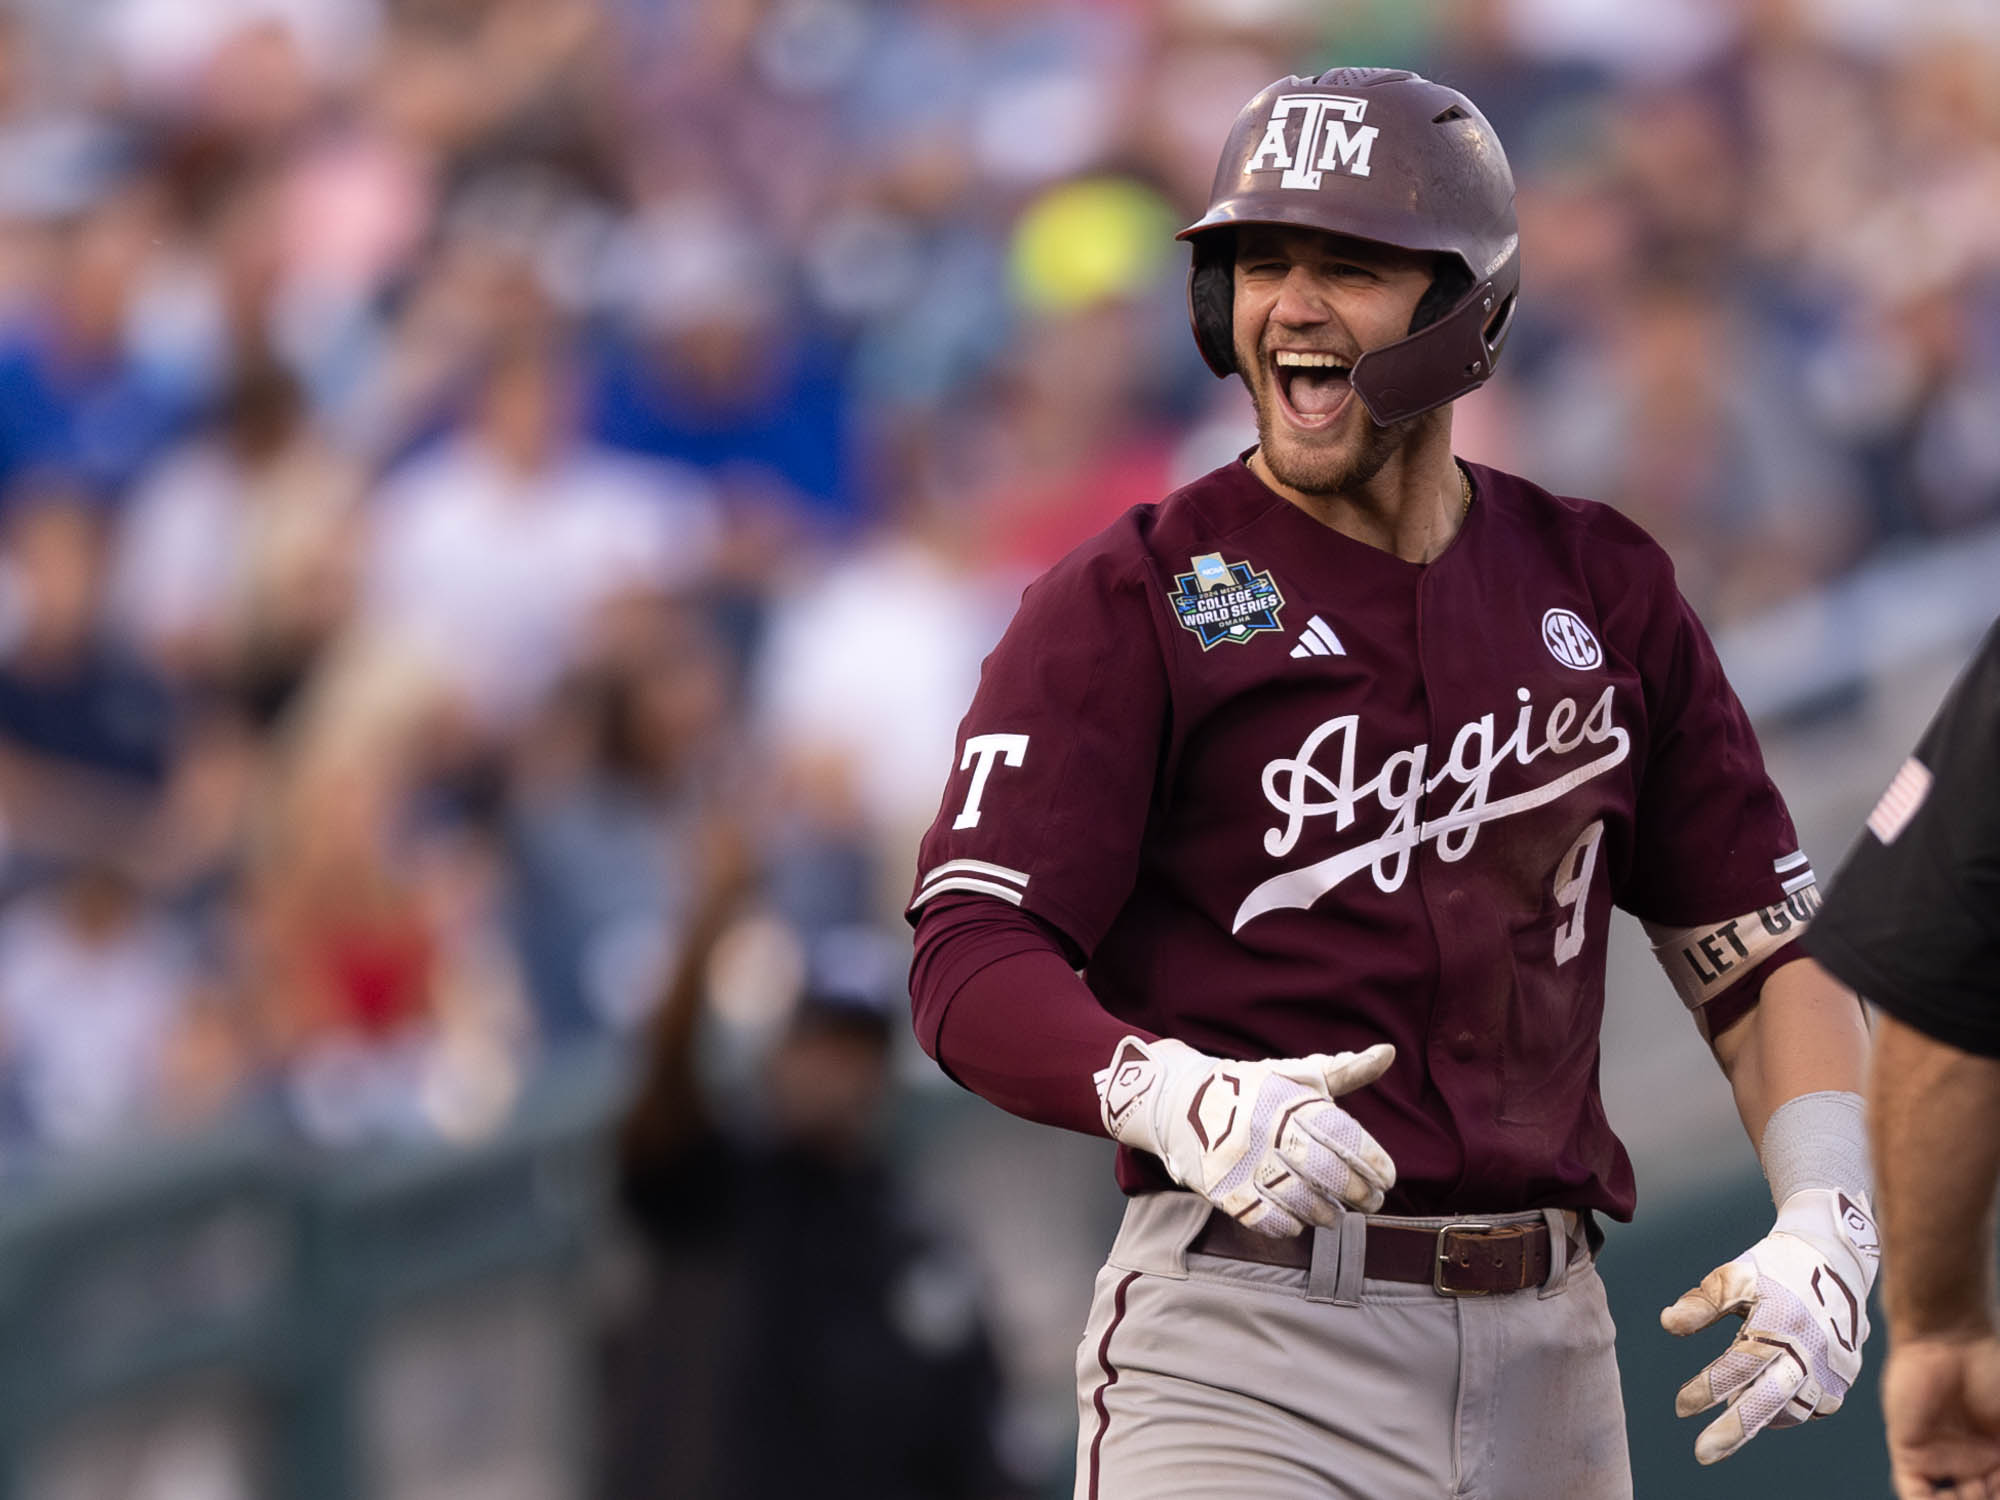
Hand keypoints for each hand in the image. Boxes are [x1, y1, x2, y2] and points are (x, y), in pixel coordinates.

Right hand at [1093, 1035, 1395, 1236]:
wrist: (1174, 1101)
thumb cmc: (1247, 1088)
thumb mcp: (1292, 1073)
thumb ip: (1341, 1070)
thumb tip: (1388, 1053)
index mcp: (1286, 1098)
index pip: (1340, 1132)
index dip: (1370, 1159)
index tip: (1388, 1177)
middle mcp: (1264, 1127)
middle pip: (1322, 1169)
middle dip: (1356, 1191)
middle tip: (1371, 1201)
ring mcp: (1239, 1158)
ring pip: (1295, 1198)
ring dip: (1323, 1212)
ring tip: (1334, 1214)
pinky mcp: (1218, 1185)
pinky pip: (1259, 1216)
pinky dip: (1285, 1224)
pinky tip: (1296, 1222)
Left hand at [1662, 1188, 1879, 1462]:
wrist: (1835, 1258)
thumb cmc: (1775, 1266)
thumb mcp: (1735, 1275)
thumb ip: (1702, 1303)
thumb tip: (1667, 1324)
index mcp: (1781, 1320)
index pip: (1740, 1364)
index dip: (1708, 1387)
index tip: (1680, 1408)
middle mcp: (1811, 1348)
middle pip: (1771, 1399)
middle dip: (1735, 1430)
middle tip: (1702, 1454)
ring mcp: (1833, 1365)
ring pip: (1793, 1408)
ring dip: (1760, 1419)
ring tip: (1728, 1424)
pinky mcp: (1845, 1375)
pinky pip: (1814, 1406)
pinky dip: (1787, 1412)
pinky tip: (1764, 1409)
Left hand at [1884, 1335, 1999, 1498]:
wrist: (1949, 1340)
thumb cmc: (1990, 1372)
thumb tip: (1998, 1486)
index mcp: (1996, 1457)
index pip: (1995, 1494)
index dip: (1996, 1497)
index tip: (1996, 1494)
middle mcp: (1968, 1462)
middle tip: (1983, 1497)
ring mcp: (1938, 1457)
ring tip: (1971, 1499)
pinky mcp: (1908, 1450)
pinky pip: (1914, 1491)